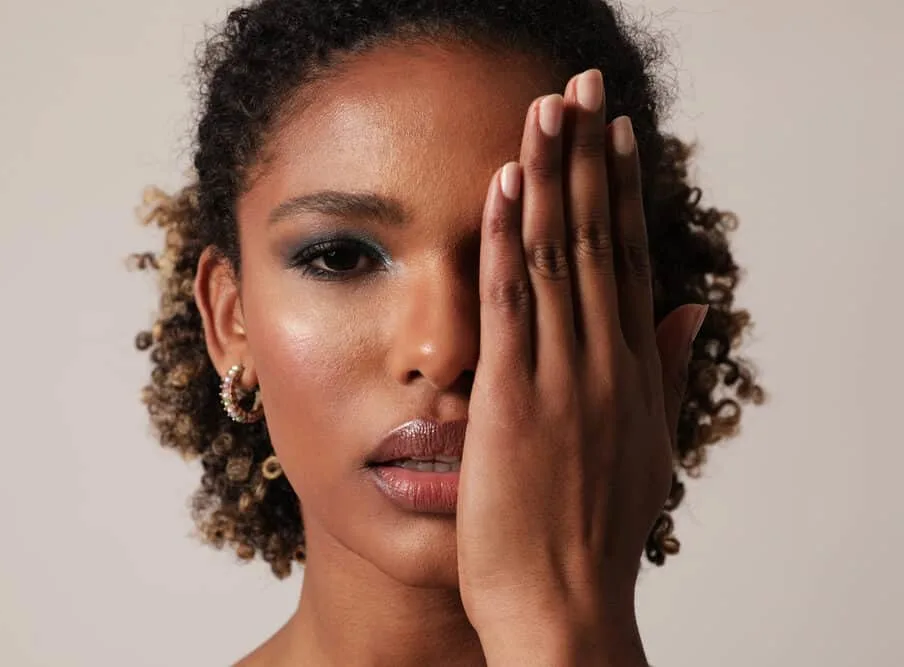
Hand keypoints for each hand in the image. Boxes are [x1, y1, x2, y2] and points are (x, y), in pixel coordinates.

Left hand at [455, 69, 707, 661]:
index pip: (626, 256)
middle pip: (595, 238)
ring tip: (548, 107)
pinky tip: (504, 185)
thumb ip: (665, 369)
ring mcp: (563, 376)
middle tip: (583, 84)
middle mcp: (604, 360)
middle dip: (588, 156)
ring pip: (556, 256)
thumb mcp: (646, 444)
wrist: (566, 606)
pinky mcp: (516, 398)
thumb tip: (689, 307)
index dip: (620, 190)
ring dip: (550, 176)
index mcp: (631, 368)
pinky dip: (508, 240)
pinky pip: (512, 303)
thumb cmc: (595, 532)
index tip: (617, 132)